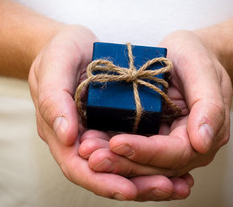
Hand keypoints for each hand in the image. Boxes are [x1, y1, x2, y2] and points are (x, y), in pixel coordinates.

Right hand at [28, 25, 194, 200]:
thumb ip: (54, 98)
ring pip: (121, 167)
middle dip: (135, 185)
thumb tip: (67, 136)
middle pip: (104, 175)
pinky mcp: (114, 126)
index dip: (102, 181)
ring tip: (178, 186)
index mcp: (59, 130)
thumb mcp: (55, 63)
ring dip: (148, 179)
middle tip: (167, 188)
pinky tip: (176, 167)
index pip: (77, 167)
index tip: (129, 189)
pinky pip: (132, 150)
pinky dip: (152, 162)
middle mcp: (78, 139)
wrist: (72, 43)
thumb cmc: (60, 49)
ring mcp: (98, 134)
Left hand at [79, 30, 231, 188]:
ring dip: (114, 162)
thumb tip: (203, 143)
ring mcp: (168, 145)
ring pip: (141, 165)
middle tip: (92, 156)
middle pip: (156, 167)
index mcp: (205, 135)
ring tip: (87, 153)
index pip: (176, 154)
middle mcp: (188, 147)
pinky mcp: (151, 138)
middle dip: (123, 163)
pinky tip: (93, 146)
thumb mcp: (202, 70)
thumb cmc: (196, 56)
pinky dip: (113, 152)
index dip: (146, 152)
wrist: (187, 53)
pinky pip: (133, 152)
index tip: (117, 143)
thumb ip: (209, 106)